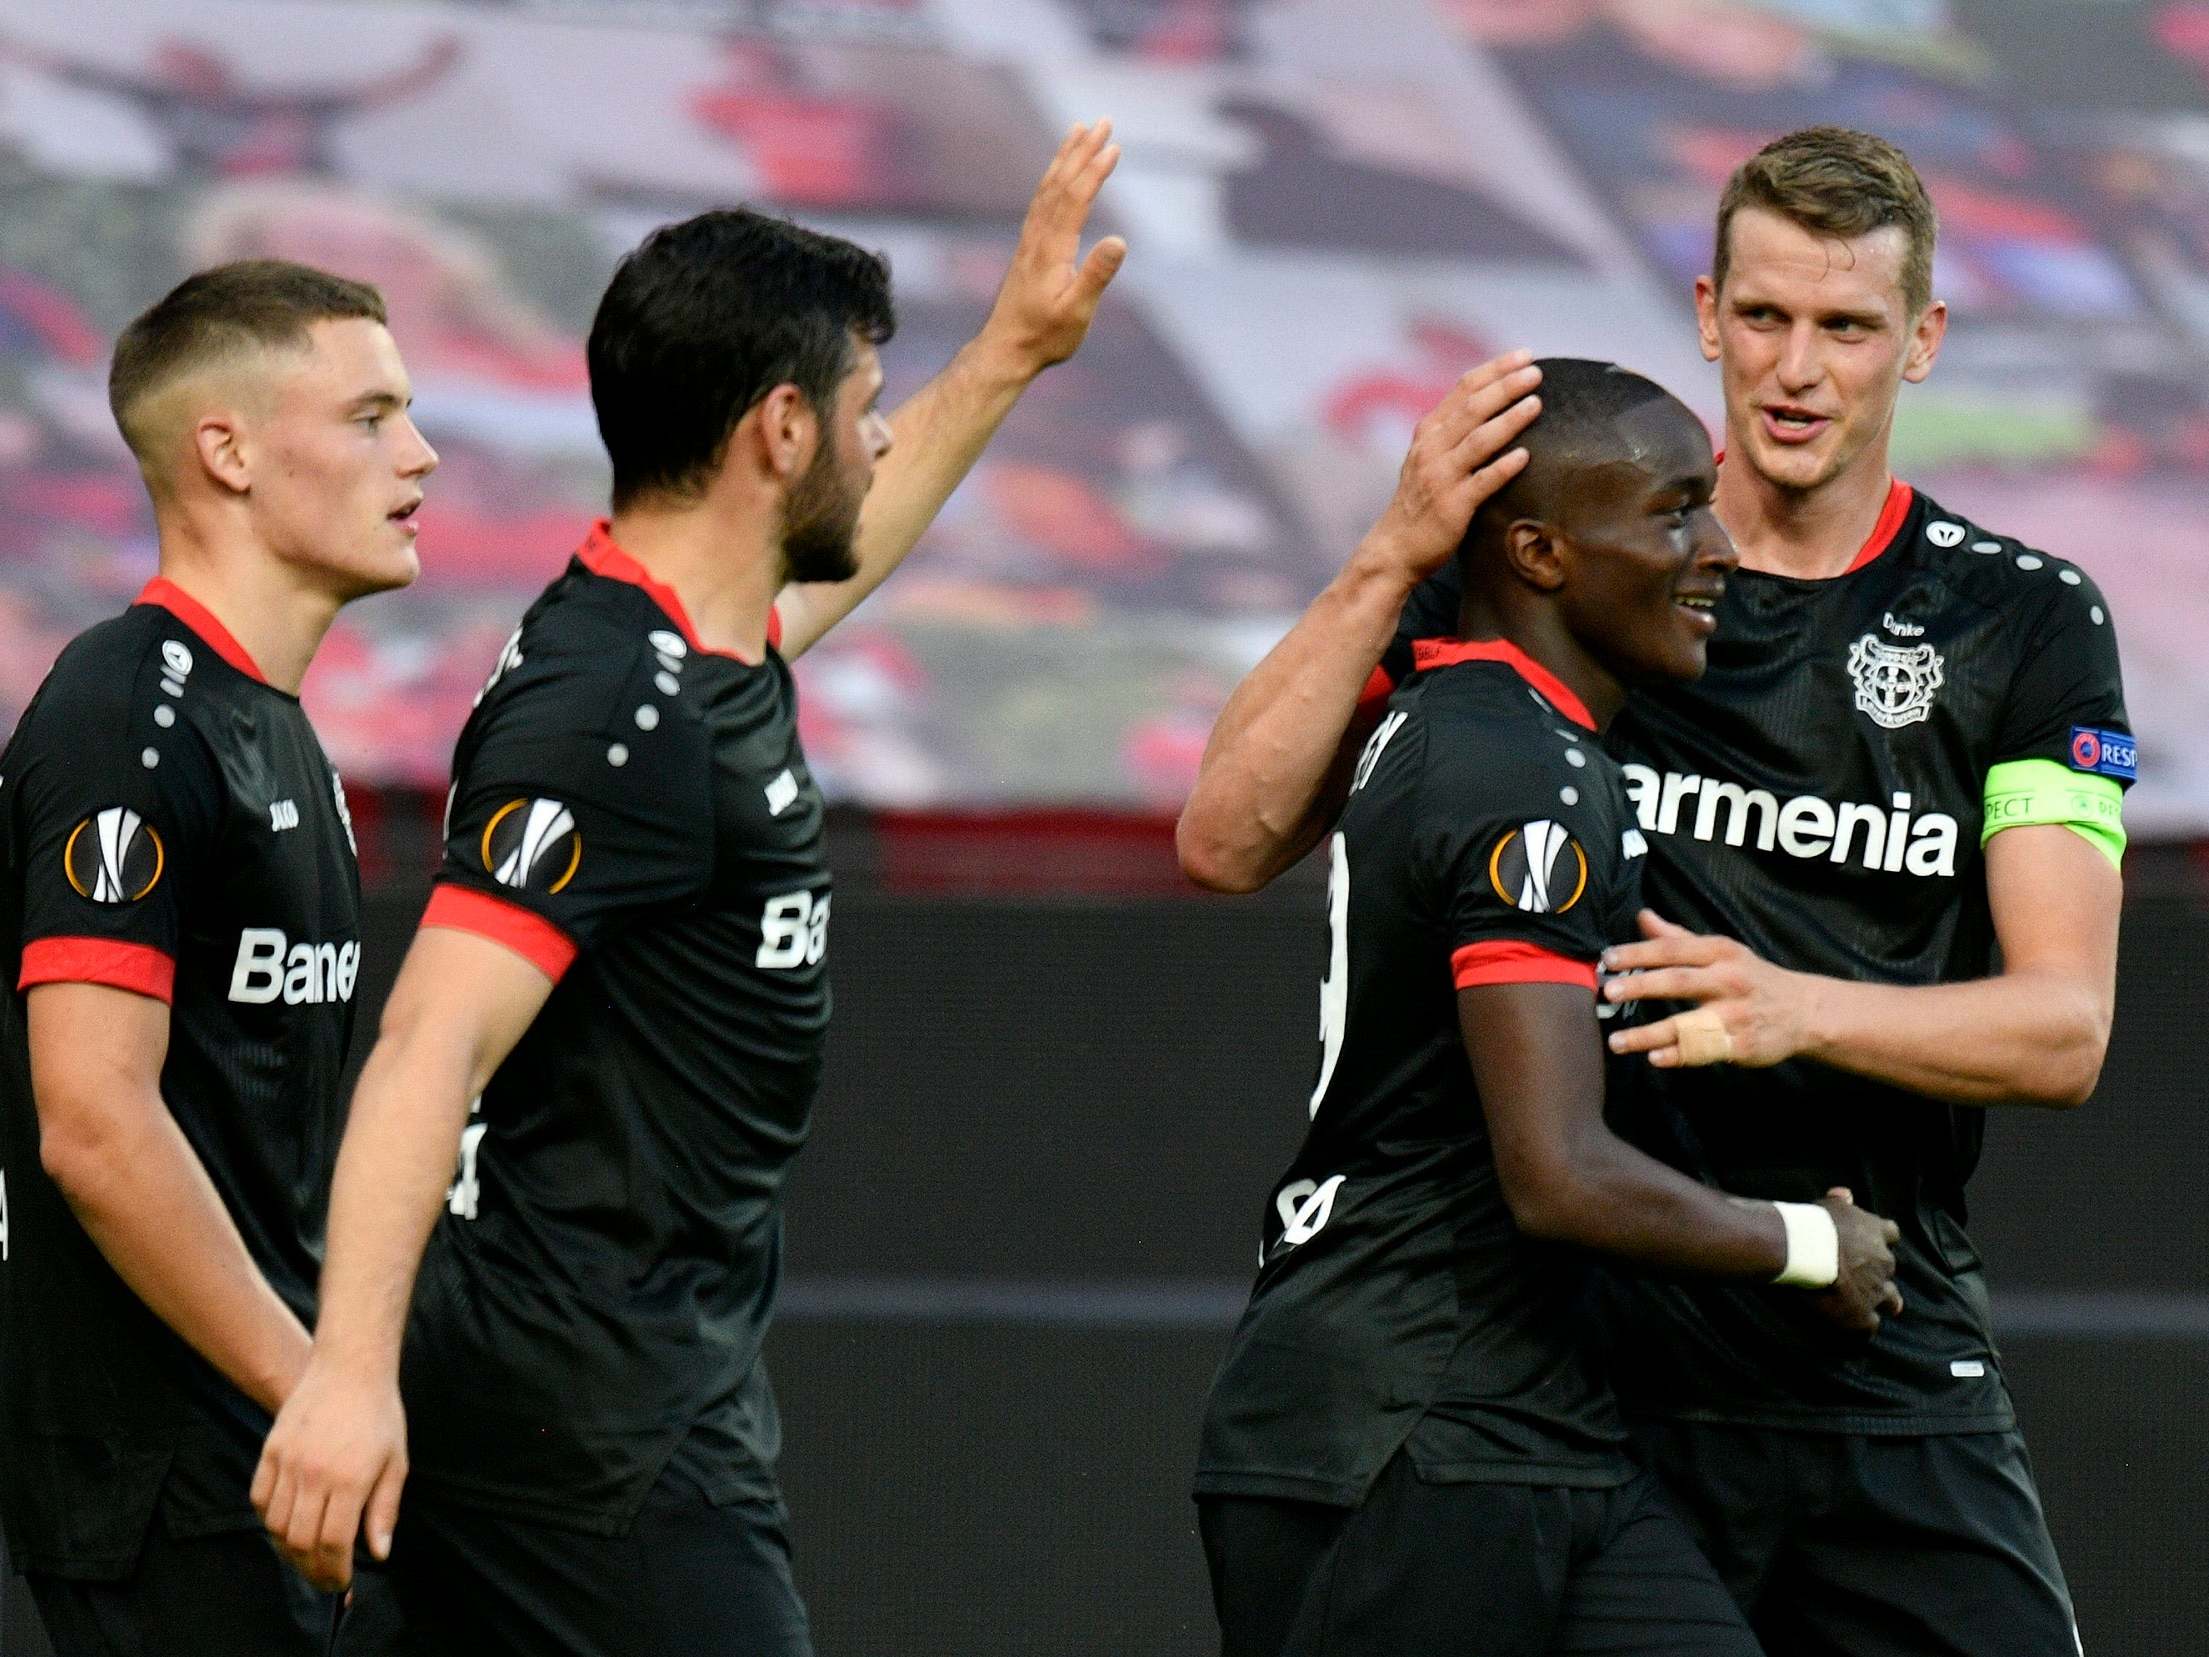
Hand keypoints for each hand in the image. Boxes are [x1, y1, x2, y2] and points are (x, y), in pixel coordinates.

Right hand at [251, 1358, 407, 1592]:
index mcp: (350, 1480)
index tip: (342, 1582)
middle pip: (301, 1541)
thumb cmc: (379, 1416)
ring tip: (305, 1556)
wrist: (350, 1369)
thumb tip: (378, 1553)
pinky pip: (259, 1499)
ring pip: (275, 1525)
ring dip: (288, 1549)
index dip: (335, 1571)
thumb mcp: (396, 1462)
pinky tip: (284, 1526)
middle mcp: (314, 1475)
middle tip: (323, 1578)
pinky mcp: (270, 1451)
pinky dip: (268, 1520)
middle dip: (311, 1569)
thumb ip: (384, 1510)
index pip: (334, 1543)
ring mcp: (288, 1462)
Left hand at [975, 119, 1126, 376]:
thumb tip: (1119, 240)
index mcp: (1052, 249)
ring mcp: (1031, 241)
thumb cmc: (1044, 336)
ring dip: (1066, 157)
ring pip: (1048, 188)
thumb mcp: (1076, 311)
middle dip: (1083, 150)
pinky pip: (1041, 201)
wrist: (1006, 350)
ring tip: (1079, 130)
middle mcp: (1038, 237)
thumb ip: (1097, 276)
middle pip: (1061, 183)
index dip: (1095, 171)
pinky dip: (1053, 178)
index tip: (1114, 146)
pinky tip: (1059, 173)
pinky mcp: (1029, 248)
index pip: (1076, 199)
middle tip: (1104, 121)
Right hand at [1358, 354, 1542, 586]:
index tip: (1524, 356)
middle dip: (1506, 387)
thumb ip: (1453, 432)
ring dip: (1508, 419)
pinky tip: (1525, 456)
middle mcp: (1431, 449)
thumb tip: (1493, 404)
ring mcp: (1440, 477)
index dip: (1494, 370)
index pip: (1463, 390)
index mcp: (1428, 433)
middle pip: (1473, 408)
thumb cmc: (1420, 502)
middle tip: (1536, 372)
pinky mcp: (1452, 506)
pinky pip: (1482, 482)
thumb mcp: (1428, 458)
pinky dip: (1503, 467)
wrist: (1395, 548)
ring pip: (1478, 440)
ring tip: (1536, 403)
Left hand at [1603, 910, 1815, 1067]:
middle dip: (1642, 986)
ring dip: (1649, 1034)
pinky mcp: (1742, 1044)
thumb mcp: (1722, 951)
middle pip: (1679, 982)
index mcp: (1720, 953)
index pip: (1673, 949)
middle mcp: (1728, 980)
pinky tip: (1654, 1057)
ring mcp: (1736, 1015)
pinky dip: (1679, 1055)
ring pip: (1687, 1025)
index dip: (1639, 952)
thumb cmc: (1752, 977)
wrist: (1805, 1011)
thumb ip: (1679, 937)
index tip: (1608, 958)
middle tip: (1608, 992)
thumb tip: (1642, 916)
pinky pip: (1704, 1051)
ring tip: (1616, 1041)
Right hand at [1812, 1187, 1904, 1335]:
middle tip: (1859, 1276)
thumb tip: (1846, 1194)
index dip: (1881, 1240)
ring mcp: (1877, 1291)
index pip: (1891, 1233)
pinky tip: (1850, 1324)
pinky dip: (1861, 1325)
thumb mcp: (1827, 1205)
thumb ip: (1840, 1201)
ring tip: (1864, 1305)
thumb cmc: (1814, 1225)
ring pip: (1890, 1300)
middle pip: (1890, 1269)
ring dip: (1879, 1301)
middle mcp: (1884, 1262)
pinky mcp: (1863, 1315)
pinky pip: (1870, 1325)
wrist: (1806, 1251)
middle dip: (1878, 1273)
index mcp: (1876, 1233)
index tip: (1870, 1243)